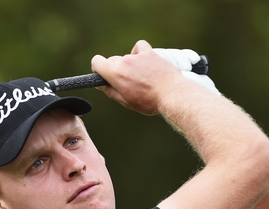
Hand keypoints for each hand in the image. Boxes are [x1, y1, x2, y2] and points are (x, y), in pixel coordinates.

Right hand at [91, 41, 217, 114]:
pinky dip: (138, 53)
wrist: (172, 94)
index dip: (97, 68)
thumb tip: (100, 84)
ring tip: (141, 78)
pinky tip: (143, 62)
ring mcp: (137, 56)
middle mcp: (125, 62)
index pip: (96, 61)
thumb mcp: (125, 101)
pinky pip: (139, 47)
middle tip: (126, 83)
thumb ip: (109, 90)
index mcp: (115, 74)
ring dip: (129, 65)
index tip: (103, 75)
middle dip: (115, 70)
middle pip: (112, 61)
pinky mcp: (150, 53)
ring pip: (126, 58)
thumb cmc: (149, 101)